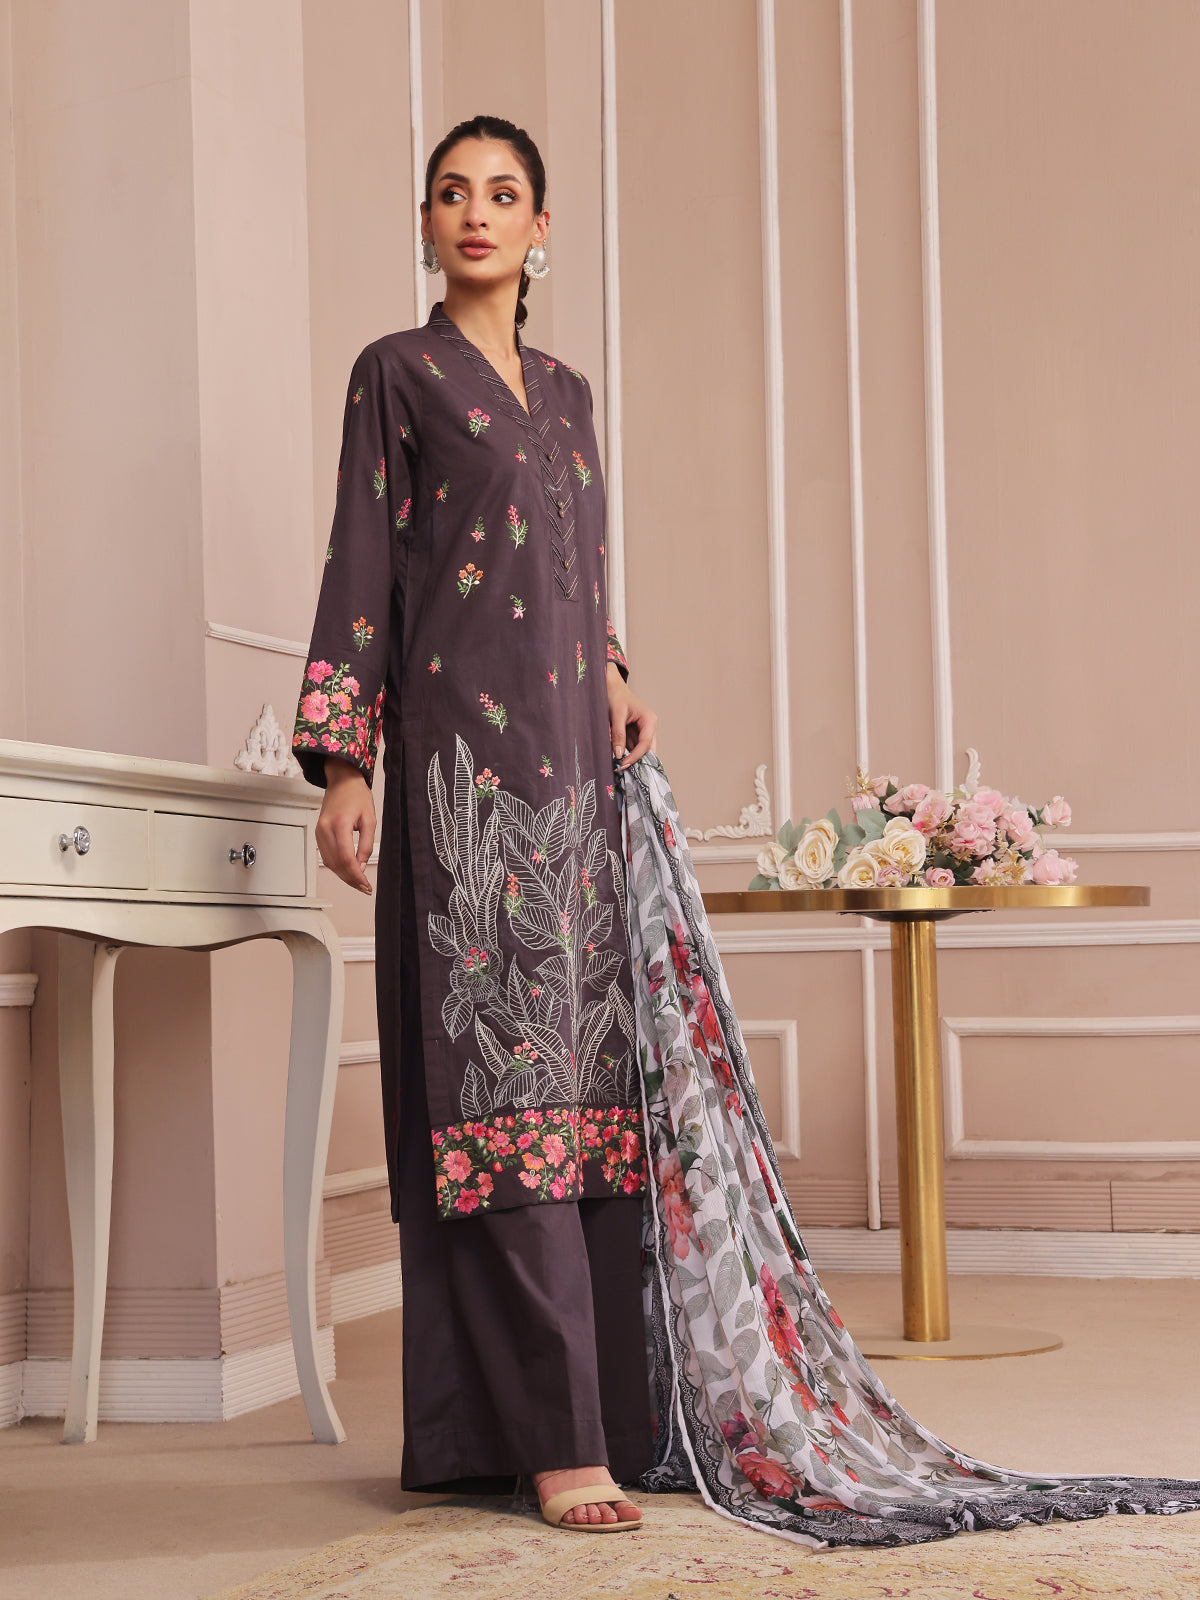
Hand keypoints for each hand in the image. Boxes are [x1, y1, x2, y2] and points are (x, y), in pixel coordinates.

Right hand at [316, 757, 375, 893]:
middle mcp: (325, 829)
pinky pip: (326, 856)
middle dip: (350, 879)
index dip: (356, 875)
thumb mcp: (370, 819)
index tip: (365, 884)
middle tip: (364, 888)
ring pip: (329, 863)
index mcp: (339, 824)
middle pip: (336, 863)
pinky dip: (337, 866)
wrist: (342, 781)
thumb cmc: (357, 795)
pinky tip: (348, 871)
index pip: (345, 858)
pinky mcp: (318, 833)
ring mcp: (319, 832)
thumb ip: (366, 844)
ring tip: (358, 883)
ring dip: (343, 875)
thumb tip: (360, 865)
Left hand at [606, 661, 657, 770]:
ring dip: (631, 759)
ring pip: (639, 750)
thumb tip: (619, 754)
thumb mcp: (616, 715)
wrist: (610, 686)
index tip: (624, 765)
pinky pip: (631, 747)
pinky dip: (626, 754)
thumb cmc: (615, 696)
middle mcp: (649, 727)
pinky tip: (618, 761)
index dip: (636, 756)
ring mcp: (642, 731)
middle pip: (646, 749)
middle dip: (637, 761)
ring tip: (619, 769)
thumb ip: (618, 734)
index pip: (645, 743)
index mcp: (649, 720)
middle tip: (624, 771)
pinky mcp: (633, 733)